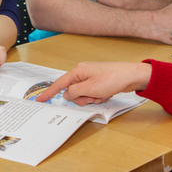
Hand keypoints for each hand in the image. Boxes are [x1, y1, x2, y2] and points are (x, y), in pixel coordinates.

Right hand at [35, 62, 151, 105]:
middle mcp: (82, 73)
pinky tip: (107, 94)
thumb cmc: (112, 79)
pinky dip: (99, 97)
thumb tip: (67, 95)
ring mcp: (91, 78)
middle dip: (82, 98)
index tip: (39, 99)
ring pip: (83, 95)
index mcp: (78, 71)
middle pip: (73, 92)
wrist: (132, 76)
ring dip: (92, 99)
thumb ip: (74, 93)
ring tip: (102, 94)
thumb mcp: (89, 89)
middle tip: (93, 96)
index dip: (49, 93)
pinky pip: (92, 94)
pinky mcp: (98, 82)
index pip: (59, 84)